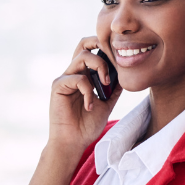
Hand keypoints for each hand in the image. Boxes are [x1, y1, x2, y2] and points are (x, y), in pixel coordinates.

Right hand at [47, 37, 122, 156]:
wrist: (73, 142)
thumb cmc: (87, 125)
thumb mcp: (107, 103)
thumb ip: (114, 88)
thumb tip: (126, 73)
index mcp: (84, 74)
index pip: (92, 50)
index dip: (106, 47)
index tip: (121, 58)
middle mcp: (73, 73)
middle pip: (83, 43)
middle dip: (99, 42)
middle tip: (113, 56)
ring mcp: (64, 78)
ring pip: (82, 56)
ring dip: (99, 66)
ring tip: (105, 84)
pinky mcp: (58, 87)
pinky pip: (77, 78)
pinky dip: (88, 90)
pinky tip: (90, 105)